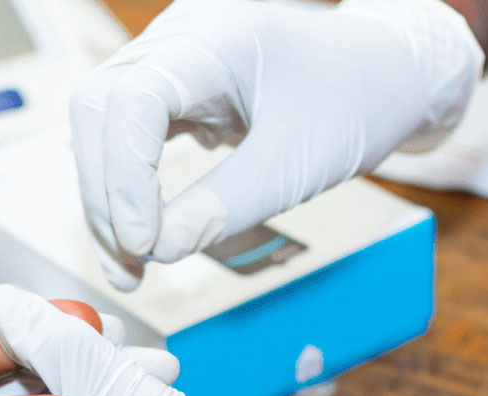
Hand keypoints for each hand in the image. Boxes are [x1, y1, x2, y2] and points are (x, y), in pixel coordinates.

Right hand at [70, 0, 482, 289]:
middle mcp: (180, 37)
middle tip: (131, 265)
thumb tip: (159, 250)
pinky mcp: (173, 88)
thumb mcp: (299, 161)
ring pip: (102, 127)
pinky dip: (126, 190)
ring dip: (107, 200)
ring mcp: (171, 59)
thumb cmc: (358, 99)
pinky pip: (126, 137)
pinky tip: (140, 239)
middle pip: (99, 111)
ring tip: (131, 267)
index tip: (144, 243)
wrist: (387, 73)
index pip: (134, 101)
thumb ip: (228, 204)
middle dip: (105, 194)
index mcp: (217, 38)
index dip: (125, 177)